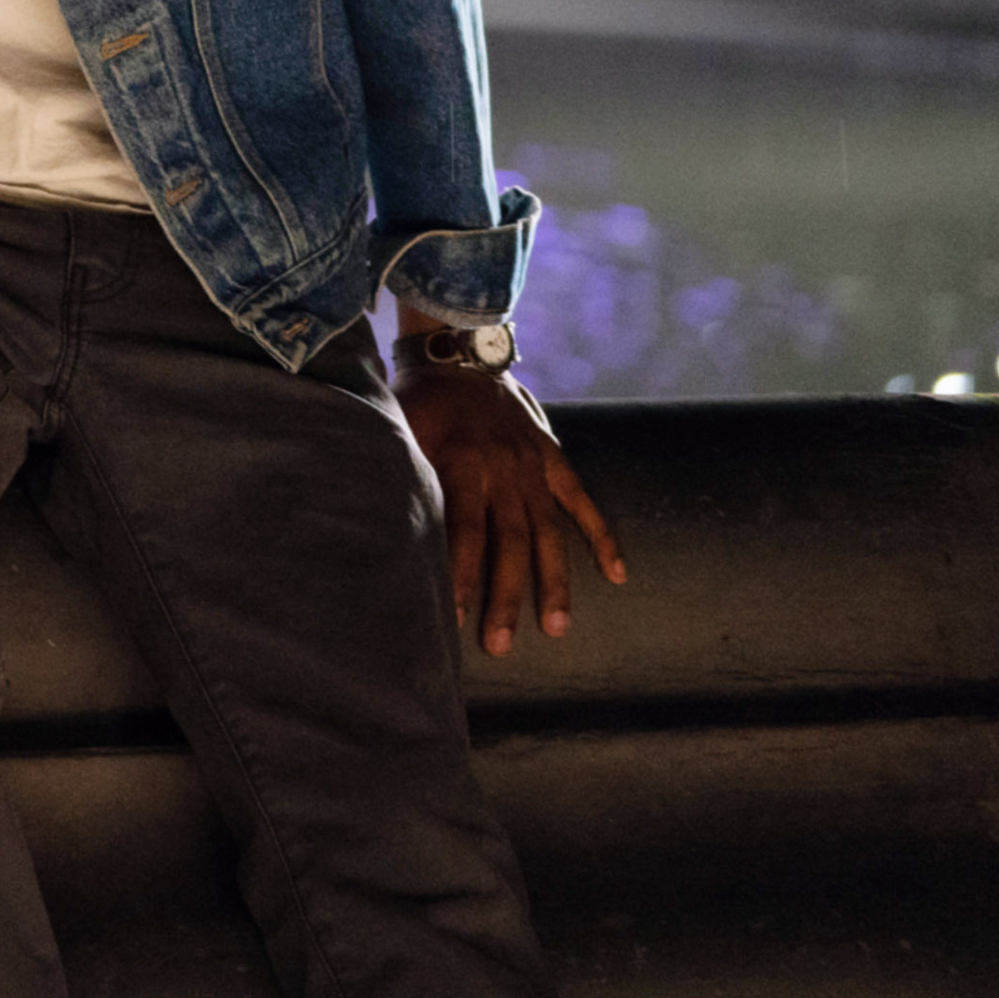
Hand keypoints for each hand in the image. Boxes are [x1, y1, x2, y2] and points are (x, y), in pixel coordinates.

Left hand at [394, 363, 623, 655]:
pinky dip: (602, 536)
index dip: (460, 575)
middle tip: (500, 644)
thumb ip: (404, 474)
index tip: (454, 618)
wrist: (458, 352)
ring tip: (558, 627)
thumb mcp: (401, 429)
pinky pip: (583, 501)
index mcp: (464, 463)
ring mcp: (534, 467)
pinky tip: (616, 574)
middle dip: (506, 596)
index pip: (463, 531)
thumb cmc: (418, 399)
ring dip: (554, 583)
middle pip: (509, 544)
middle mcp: (504, 471)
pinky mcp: (553, 459)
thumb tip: (382, 521)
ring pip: (549, 534)